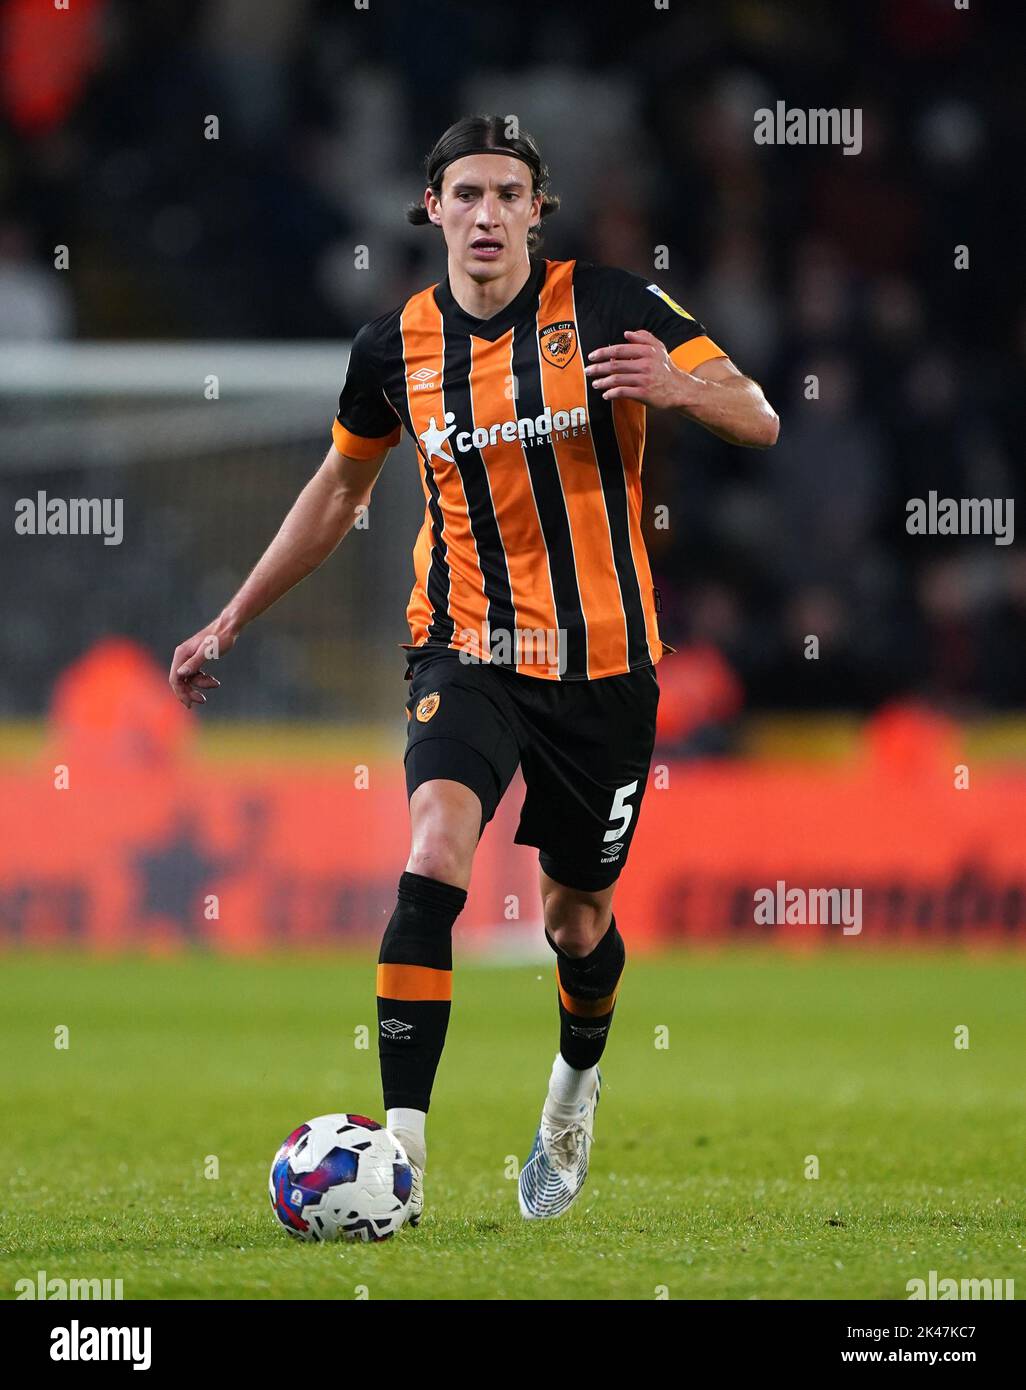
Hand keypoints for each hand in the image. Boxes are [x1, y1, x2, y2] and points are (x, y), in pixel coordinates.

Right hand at [169, 621, 235, 707]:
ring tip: (216, 684)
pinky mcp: (196, 658)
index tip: (190, 704)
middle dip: (190, 691)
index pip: (176, 678)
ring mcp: (189, 657)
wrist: (228, 627)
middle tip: (202, 701)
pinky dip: (204, 679)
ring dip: (201, 684)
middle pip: (180, 680)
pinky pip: (196, 674)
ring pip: (189, 678)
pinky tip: (214, 681)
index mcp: (181, 654)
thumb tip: (181, 674)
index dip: (181, 692)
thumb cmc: (220, 638)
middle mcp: (182, 656)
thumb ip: (194, 663)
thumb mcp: (208, 652)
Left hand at [584, 328, 701, 407]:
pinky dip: (612, 393)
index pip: (619, 350)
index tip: (592, 356)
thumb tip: (627, 333)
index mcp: (646, 351)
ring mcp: (644, 379)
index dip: (603, 352)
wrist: (680, 389)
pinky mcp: (644, 393)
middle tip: (587, 371)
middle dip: (598, 368)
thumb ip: (644, 338)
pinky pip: (623, 392)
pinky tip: (606, 395)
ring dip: (602, 382)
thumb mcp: (659, 348)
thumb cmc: (666, 368)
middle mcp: (645, 364)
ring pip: (617, 379)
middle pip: (615, 365)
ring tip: (595, 383)